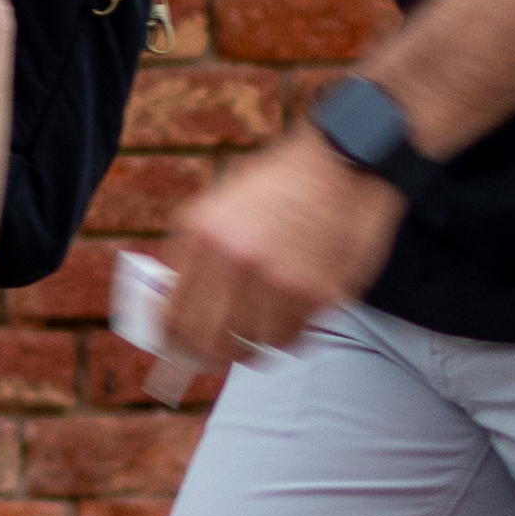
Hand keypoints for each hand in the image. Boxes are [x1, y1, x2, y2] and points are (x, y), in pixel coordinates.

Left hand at [157, 127, 402, 367]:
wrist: (343, 159)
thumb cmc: (280, 182)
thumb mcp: (219, 202)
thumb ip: (194, 253)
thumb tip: (171, 305)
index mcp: (202, 233)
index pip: (171, 318)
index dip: (174, 344)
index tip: (181, 351)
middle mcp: (235, 259)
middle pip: (208, 344)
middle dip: (211, 356)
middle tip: (220, 354)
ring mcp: (278, 279)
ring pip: (253, 346)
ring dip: (256, 342)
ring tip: (264, 323)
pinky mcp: (318, 293)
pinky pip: (293, 338)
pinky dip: (291, 334)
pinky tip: (293, 311)